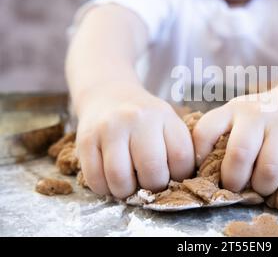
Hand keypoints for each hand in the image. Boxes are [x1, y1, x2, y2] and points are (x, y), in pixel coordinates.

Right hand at [75, 82, 194, 197]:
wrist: (108, 95)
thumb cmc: (144, 118)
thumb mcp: (168, 122)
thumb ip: (179, 148)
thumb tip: (182, 183)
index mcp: (164, 116)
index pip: (181, 157)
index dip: (179, 176)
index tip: (172, 175)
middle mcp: (137, 118)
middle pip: (152, 170)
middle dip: (152, 187)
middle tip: (148, 183)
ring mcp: (109, 128)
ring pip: (120, 178)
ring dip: (126, 192)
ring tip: (129, 185)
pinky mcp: (85, 140)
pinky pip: (95, 179)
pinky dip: (104, 188)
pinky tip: (110, 179)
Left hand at [192, 93, 277, 196]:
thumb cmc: (262, 119)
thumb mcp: (237, 115)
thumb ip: (220, 134)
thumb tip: (198, 172)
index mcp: (235, 110)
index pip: (206, 130)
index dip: (199, 156)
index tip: (205, 170)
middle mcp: (260, 116)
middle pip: (239, 153)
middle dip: (233, 180)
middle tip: (236, 186)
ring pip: (270, 168)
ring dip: (264, 186)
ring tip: (263, 187)